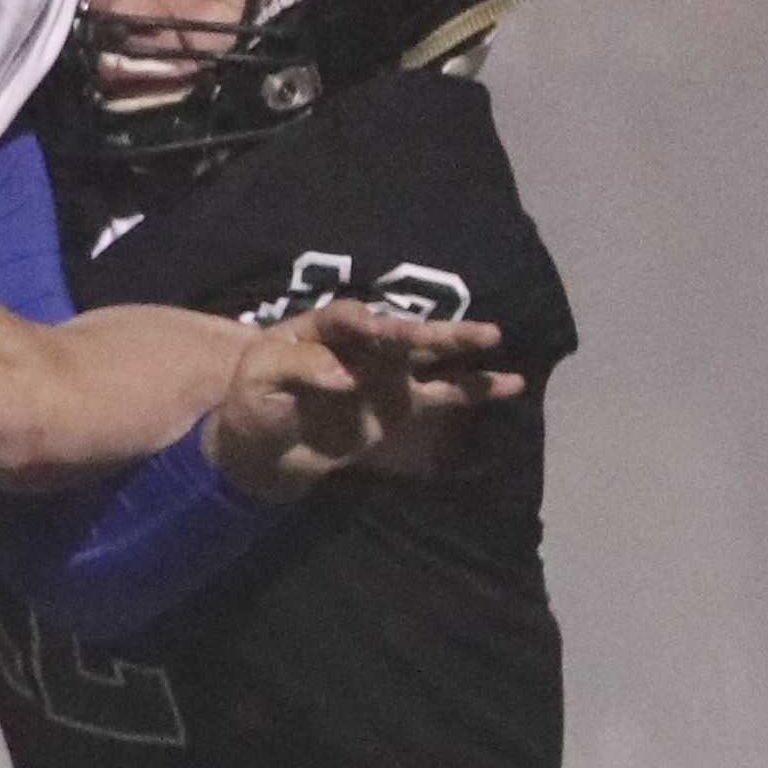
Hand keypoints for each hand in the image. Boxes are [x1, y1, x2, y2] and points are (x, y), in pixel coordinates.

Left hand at [202, 299, 519, 496]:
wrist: (263, 448)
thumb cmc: (255, 401)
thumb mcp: (260, 378)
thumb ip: (299, 368)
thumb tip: (347, 376)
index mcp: (324, 329)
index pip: (348, 319)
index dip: (364, 324)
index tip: (375, 332)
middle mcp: (364, 344)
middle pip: (401, 330)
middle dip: (432, 330)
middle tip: (466, 328)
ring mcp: (387, 374)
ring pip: (429, 355)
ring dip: (460, 346)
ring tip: (495, 336)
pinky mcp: (402, 407)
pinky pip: (443, 395)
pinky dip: (475, 390)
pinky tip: (511, 382)